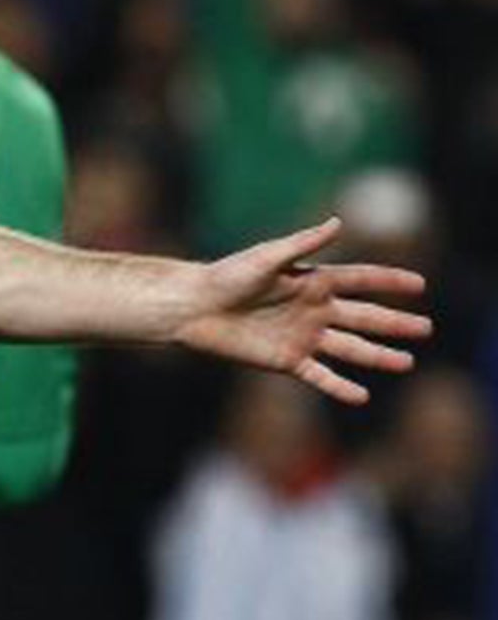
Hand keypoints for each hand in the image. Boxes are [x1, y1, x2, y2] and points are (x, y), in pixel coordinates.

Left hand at [176, 217, 430, 403]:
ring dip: (377, 356)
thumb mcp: (266, 257)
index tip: (419, 285)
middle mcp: (313, 309)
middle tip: (426, 329)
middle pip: (364, 317)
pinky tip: (362, 396)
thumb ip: (303, 244)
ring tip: (407, 363)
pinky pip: (319, 376)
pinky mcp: (286, 360)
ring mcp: (302, 336)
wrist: (194, 307)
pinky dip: (339, 387)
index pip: (360, 280)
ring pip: (349, 349)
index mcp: (312, 281)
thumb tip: (338, 223)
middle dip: (395, 323)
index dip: (389, 282)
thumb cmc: (226, 276)